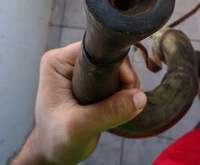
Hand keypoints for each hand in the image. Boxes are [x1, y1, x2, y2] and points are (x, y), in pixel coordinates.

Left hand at [12, 42, 146, 164]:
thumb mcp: (78, 127)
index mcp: (59, 63)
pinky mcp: (93, 83)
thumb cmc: (54, 140)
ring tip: (121, 109)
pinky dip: (126, 93)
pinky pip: (119, 80)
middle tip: (125, 102)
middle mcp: (71, 63)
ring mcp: (83, 72)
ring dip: (127, 88)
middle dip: (125, 79)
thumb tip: (140, 97)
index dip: (117, 66)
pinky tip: (120, 108)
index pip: (97, 50)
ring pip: (119, 69)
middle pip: (111, 58)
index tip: (126, 87)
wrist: (54, 153)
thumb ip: (108, 112)